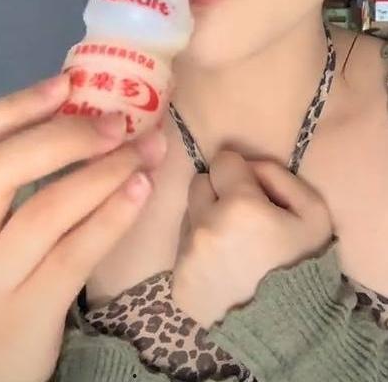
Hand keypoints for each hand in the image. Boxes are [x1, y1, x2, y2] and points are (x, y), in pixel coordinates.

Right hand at [0, 72, 167, 381]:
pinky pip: (76, 254)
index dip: (13, 105)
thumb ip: (17, 176)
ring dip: (103, 172)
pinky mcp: (29, 312)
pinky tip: (142, 190)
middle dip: (63, 137)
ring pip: (45, 212)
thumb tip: (89, 108)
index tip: (66, 82)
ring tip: (147, 149)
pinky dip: (113, 215)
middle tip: (117, 122)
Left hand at [171, 149, 332, 328]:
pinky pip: (182, 250)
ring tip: (233, 247)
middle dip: (218, 193)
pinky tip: (222, 270)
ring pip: (189, 217)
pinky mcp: (178, 282)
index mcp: (239, 204)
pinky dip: (199, 254)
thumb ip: (277, 173)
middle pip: (199, 184)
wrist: (290, 330)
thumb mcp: (312, 211)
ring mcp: (187, 256)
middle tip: (240, 218)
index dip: (239, 173)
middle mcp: (205, 226)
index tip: (251, 191)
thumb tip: (247, 163)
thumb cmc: (304, 264)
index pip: (222, 161)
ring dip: (206, 223)